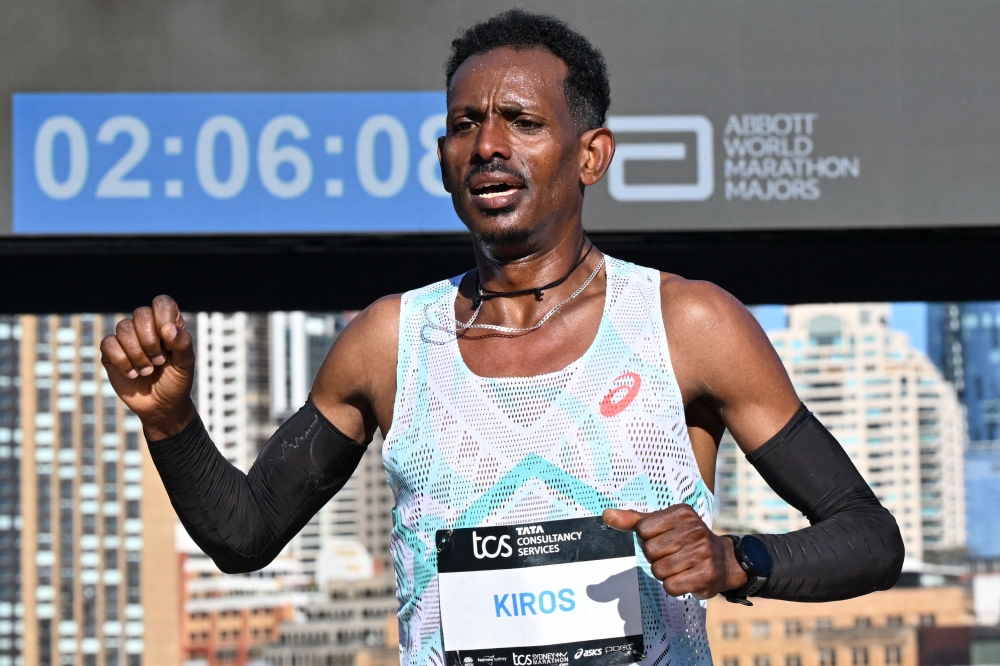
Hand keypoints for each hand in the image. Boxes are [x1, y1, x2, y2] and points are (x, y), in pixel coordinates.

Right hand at [100, 295, 195, 439]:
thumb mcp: (186, 364)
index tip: (168, 339)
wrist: (161, 407)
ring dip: (137, 354)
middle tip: (159, 361)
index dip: (163, 316)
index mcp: (168, 325)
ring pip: (123, 327)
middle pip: (140, 314)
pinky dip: (122, 360)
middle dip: (150, 340)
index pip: (162, 303)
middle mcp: (147, 328)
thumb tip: (167, 328)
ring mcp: (127, 339)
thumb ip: (182, 344)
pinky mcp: (111, 353)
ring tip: (147, 371)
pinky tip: (132, 374)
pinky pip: (108, 343)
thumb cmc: (177, 382)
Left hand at [602, 505, 746, 599]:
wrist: (724, 560)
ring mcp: (703, 552)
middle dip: (656, 557)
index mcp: (682, 513)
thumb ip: (632, 520)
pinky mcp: (706, 575)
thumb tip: (606, 514)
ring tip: (681, 566)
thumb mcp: (661, 524)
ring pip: (658, 570)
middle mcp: (695, 529)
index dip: (648, 538)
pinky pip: (671, 586)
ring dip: (664, 573)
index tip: (664, 538)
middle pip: (650, 551)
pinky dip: (674, 586)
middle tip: (674, 554)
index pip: (643, 529)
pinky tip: (687, 577)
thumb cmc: (685, 540)